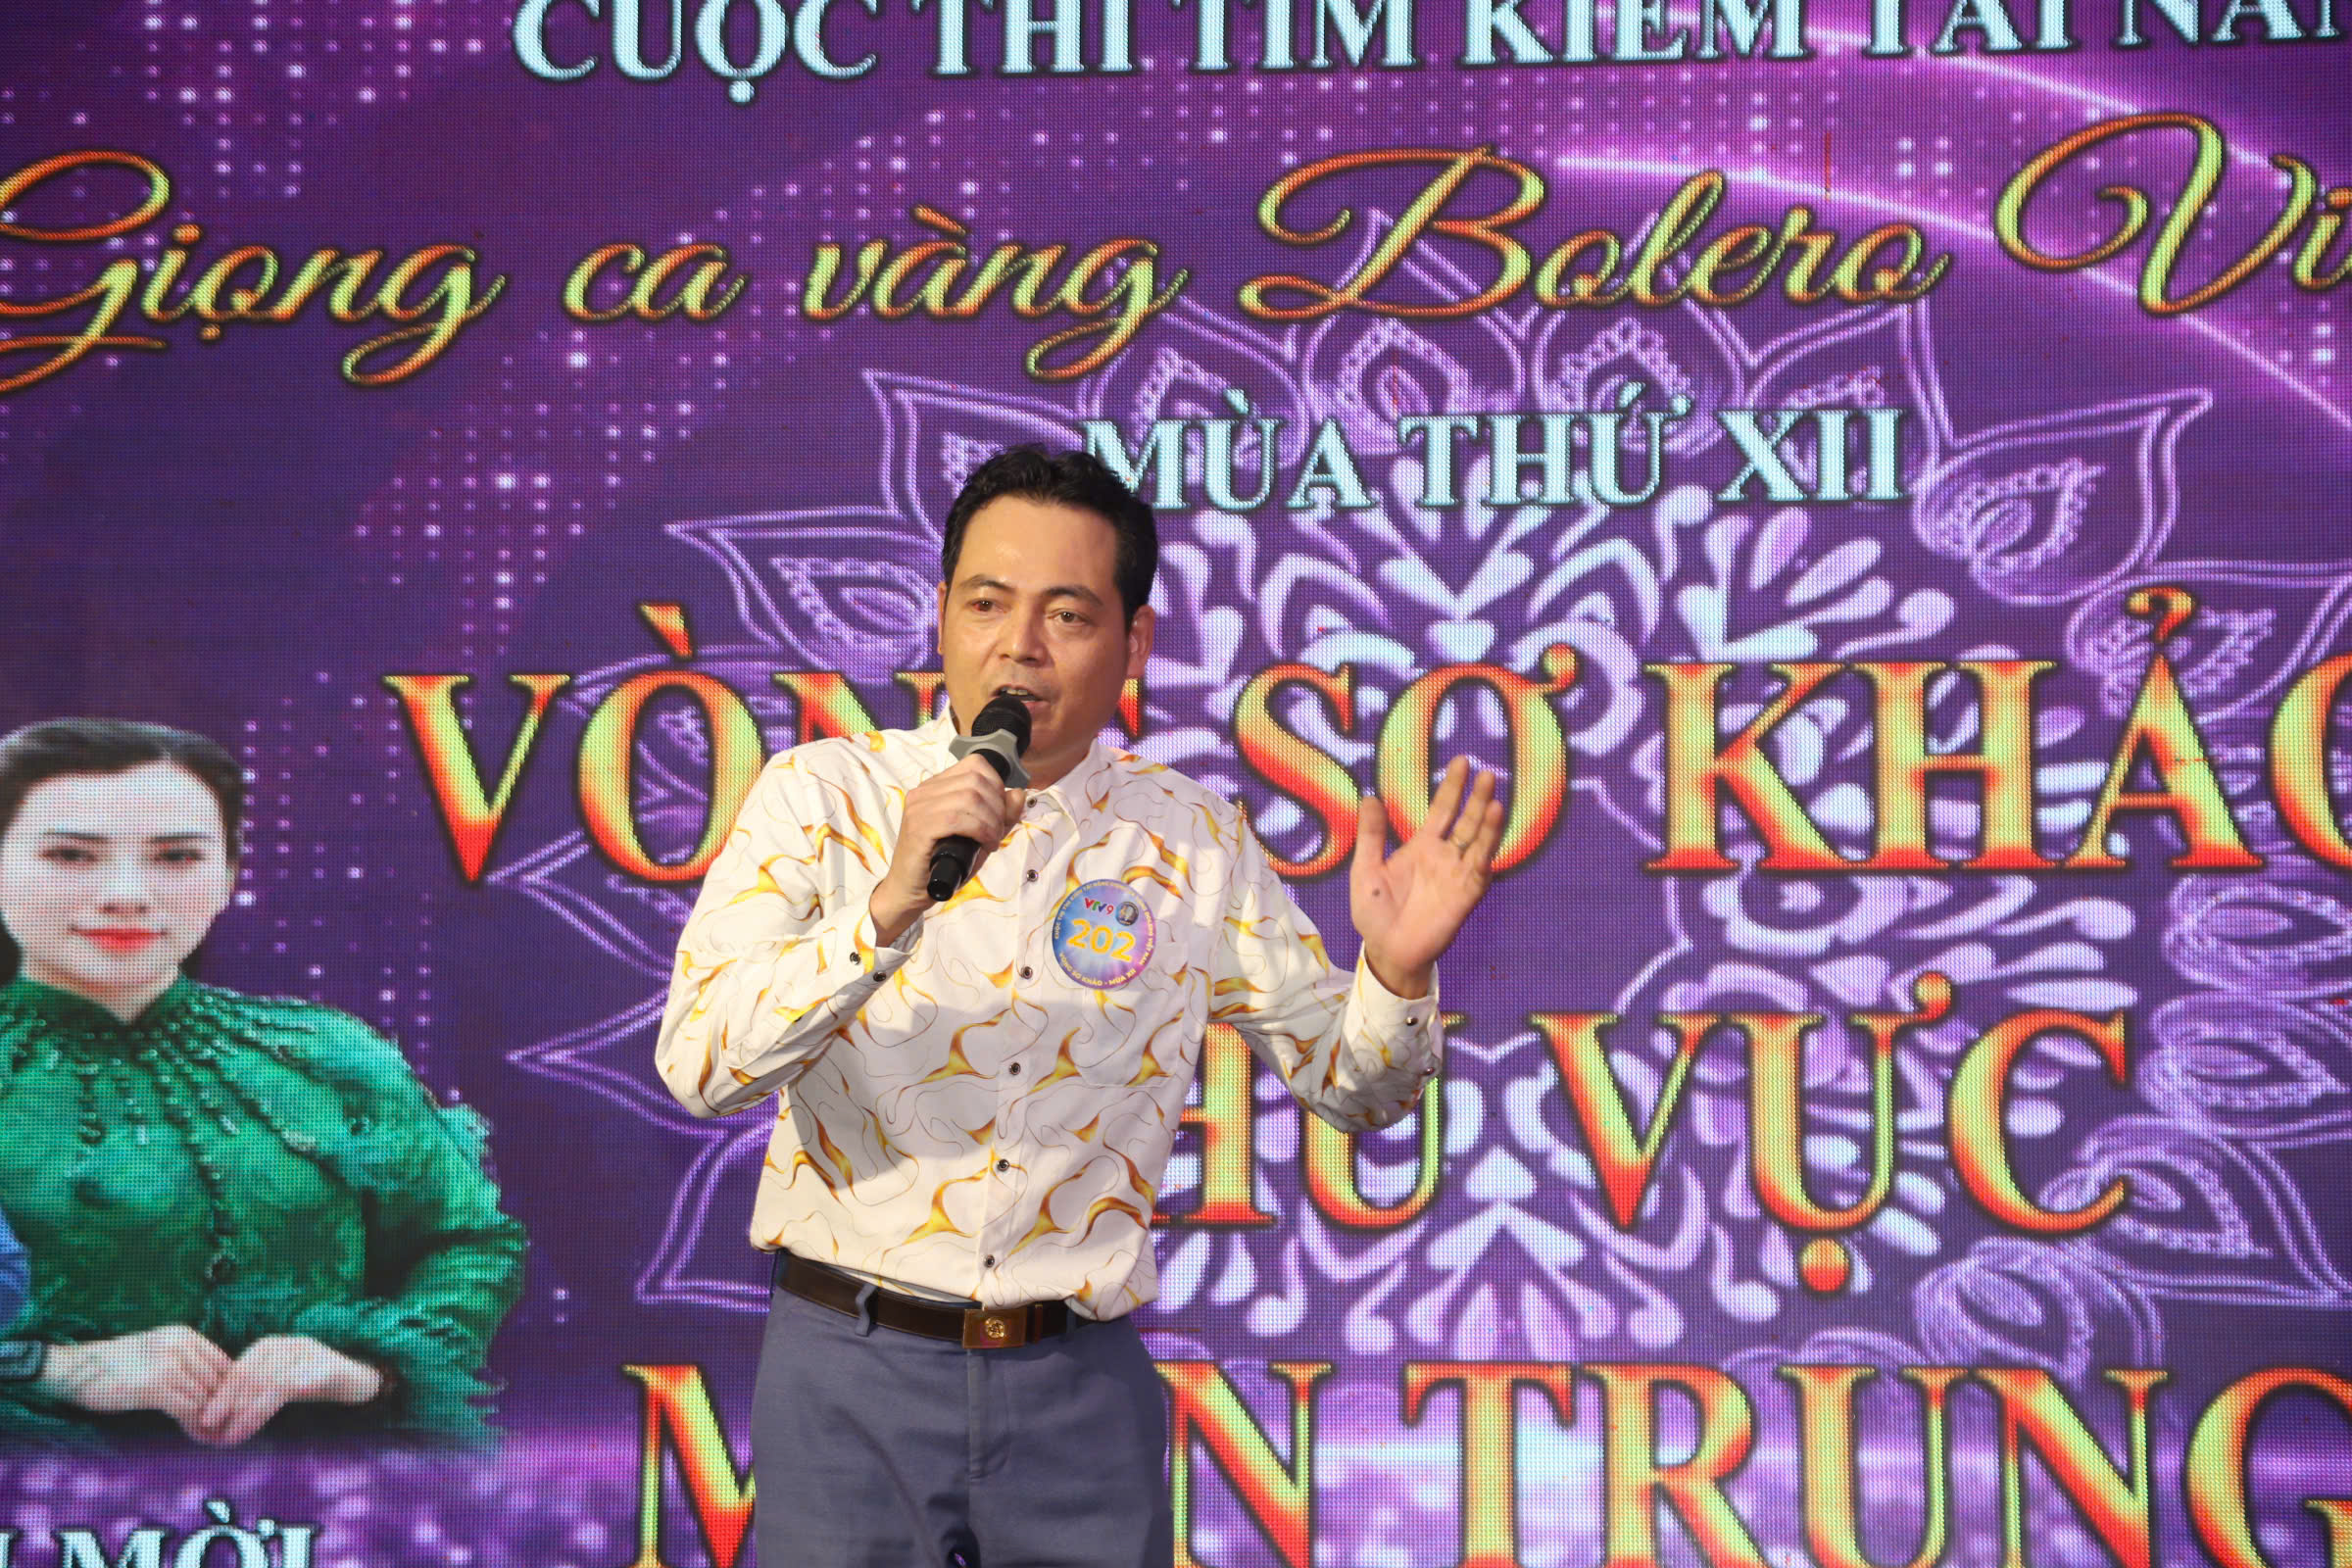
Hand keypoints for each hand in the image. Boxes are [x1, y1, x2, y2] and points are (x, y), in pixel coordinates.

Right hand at [35, 1324, 231, 1430]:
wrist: (75, 1370)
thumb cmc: (117, 1367)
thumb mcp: (157, 1353)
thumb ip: (187, 1363)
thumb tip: (219, 1390)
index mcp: (183, 1335)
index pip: (224, 1363)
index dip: (229, 1390)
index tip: (229, 1411)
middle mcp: (179, 1345)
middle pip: (217, 1382)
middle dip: (222, 1408)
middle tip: (224, 1429)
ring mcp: (167, 1364)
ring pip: (205, 1397)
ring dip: (209, 1420)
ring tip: (211, 1435)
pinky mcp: (154, 1387)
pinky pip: (187, 1409)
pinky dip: (194, 1425)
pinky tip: (193, 1434)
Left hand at [189, 1334, 384, 1446]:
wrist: (359, 1381)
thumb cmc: (313, 1386)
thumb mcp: (279, 1385)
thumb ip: (253, 1393)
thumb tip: (215, 1418)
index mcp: (271, 1346)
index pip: (237, 1369)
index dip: (219, 1395)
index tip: (202, 1421)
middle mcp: (287, 1344)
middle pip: (248, 1375)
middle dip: (225, 1404)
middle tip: (210, 1431)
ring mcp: (307, 1353)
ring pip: (264, 1383)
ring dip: (242, 1413)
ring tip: (229, 1436)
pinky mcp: (323, 1367)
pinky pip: (284, 1388)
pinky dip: (260, 1410)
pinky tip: (248, 1428)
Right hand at [869, 754, 1027, 944]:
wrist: (909, 890)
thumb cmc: (942, 862)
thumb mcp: (979, 835)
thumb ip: (1001, 815)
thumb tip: (1019, 793)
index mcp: (936, 786)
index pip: (975, 764)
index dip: (997, 786)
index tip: (1000, 813)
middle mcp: (924, 790)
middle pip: (976, 779)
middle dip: (998, 806)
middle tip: (997, 831)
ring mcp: (919, 807)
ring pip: (969, 797)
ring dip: (991, 821)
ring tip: (991, 841)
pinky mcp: (918, 828)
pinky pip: (957, 819)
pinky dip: (980, 831)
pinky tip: (984, 845)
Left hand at [1350, 758, 1504, 998]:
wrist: (1386, 951)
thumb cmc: (1374, 913)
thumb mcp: (1365, 868)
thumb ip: (1371, 835)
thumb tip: (1369, 797)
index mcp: (1421, 847)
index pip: (1441, 810)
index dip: (1451, 787)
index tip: (1462, 762)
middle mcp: (1444, 856)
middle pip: (1465, 820)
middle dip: (1475, 797)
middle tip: (1487, 772)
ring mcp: (1457, 873)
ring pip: (1477, 840)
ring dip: (1487, 819)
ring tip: (1494, 796)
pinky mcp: (1466, 892)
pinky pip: (1480, 866)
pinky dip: (1488, 846)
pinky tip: (1494, 826)